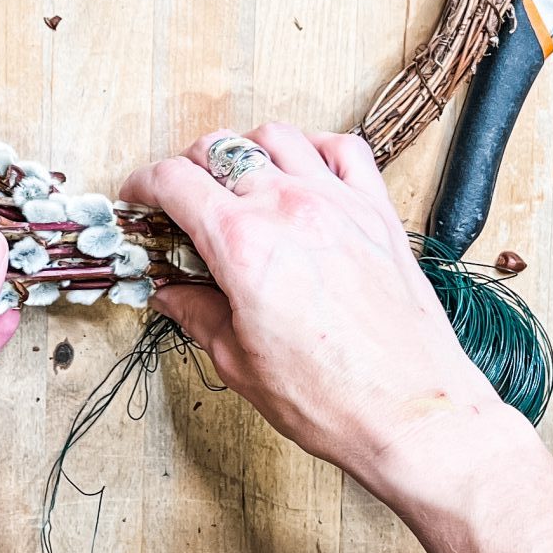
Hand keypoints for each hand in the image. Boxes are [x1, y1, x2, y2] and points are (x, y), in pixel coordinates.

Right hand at [123, 124, 519, 499]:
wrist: (414, 415)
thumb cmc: (334, 399)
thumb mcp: (239, 363)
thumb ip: (197, 314)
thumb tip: (171, 293)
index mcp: (243, 244)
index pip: (173, 181)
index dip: (143, 186)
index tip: (139, 201)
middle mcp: (289, 209)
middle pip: (218, 149)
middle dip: (186, 168)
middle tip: (181, 203)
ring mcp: (338, 203)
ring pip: (276, 136)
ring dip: (245, 150)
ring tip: (237, 181)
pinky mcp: (377, 213)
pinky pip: (343, 149)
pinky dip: (314, 148)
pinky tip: (303, 172)